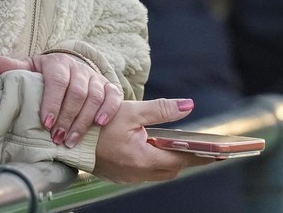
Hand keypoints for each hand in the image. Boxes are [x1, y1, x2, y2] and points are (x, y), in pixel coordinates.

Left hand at [0, 52, 122, 147]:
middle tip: (57, 139)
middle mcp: (78, 68)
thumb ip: (14, 67)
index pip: (57, 81)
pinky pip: (113, 96)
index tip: (45, 123)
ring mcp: (94, 77)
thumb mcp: (29, 68)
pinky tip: (100, 124)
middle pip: (77, 93)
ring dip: (84, 121)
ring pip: (94, 97)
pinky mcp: (107, 86)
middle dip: (67, 118)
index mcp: (57, 63)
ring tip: (71, 140)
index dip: (53, 102)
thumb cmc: (45, 74)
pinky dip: (108, 109)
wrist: (69, 67)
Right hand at [93, 98, 212, 183]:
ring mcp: (127, 177)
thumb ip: (161, 109)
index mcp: (143, 158)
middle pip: (171, 169)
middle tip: (194, 145)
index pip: (181, 160)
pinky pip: (143, 172)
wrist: (65, 139)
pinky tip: (148, 148)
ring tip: (172, 145)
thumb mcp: (131, 111)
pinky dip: (151, 162)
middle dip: (183, 158)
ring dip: (166, 160)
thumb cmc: (97, 123)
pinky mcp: (119, 176)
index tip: (217, 152)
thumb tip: (188, 105)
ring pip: (157, 172)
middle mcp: (137, 173)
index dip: (200, 155)